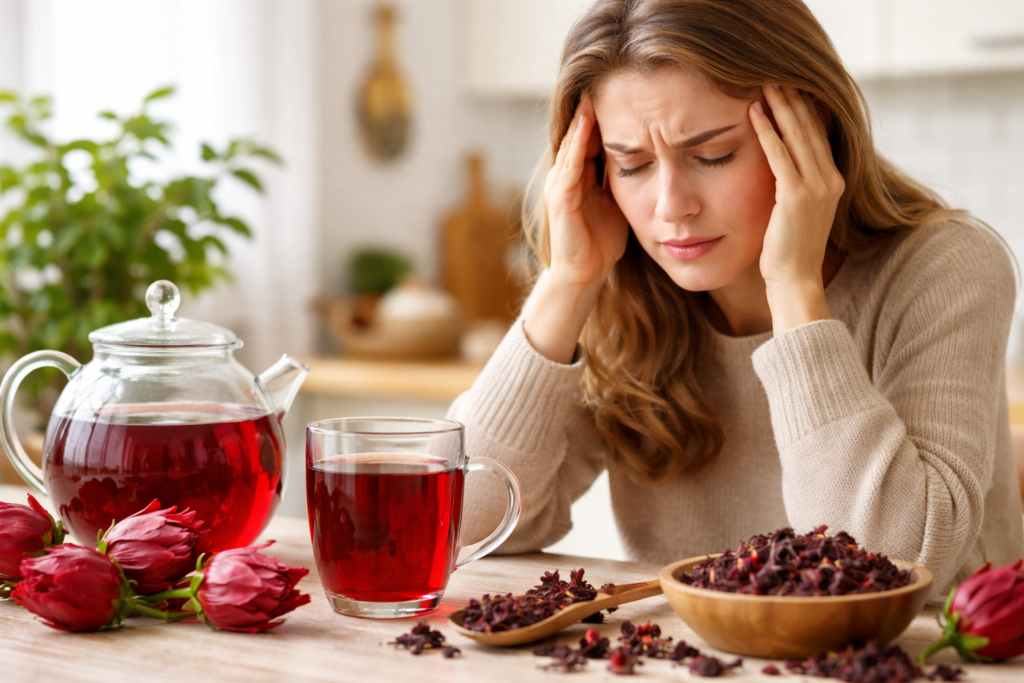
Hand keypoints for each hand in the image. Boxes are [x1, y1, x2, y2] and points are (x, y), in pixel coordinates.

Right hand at [544, 91, 628, 292]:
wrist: (584, 273)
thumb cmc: (601, 240)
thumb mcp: (620, 201)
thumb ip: (626, 178)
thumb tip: (653, 158)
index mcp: (581, 174)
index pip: (592, 136)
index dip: (606, 115)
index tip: (624, 91)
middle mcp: (566, 175)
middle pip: (580, 134)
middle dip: (591, 109)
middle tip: (606, 79)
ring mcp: (560, 186)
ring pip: (571, 144)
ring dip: (582, 120)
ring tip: (593, 94)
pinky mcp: (560, 199)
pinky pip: (569, 165)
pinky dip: (577, 144)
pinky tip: (586, 126)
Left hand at [749, 85, 845, 333]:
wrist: (795, 281)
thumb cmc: (788, 251)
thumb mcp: (795, 212)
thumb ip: (793, 186)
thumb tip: (779, 167)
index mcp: (833, 181)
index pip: (818, 134)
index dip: (803, 108)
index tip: (787, 86)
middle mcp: (831, 180)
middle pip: (810, 128)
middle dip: (792, 99)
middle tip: (773, 74)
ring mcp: (817, 187)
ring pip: (797, 135)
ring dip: (780, 106)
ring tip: (764, 83)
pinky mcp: (797, 197)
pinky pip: (780, 156)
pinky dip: (767, 132)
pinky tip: (753, 113)